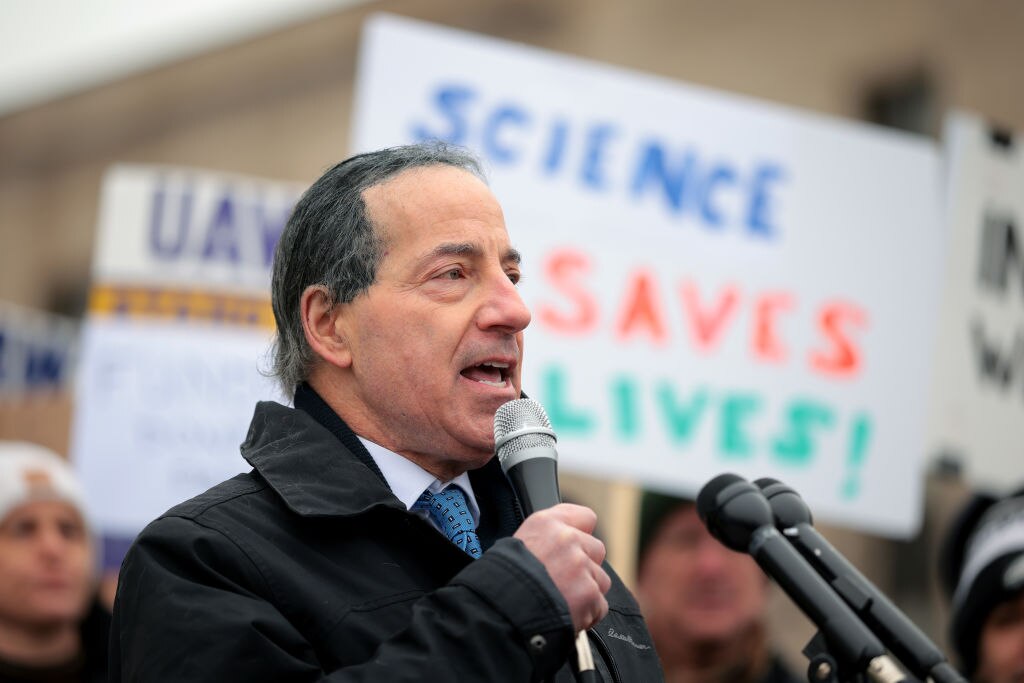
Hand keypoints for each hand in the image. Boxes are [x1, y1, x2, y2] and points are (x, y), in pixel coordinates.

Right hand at [513, 503, 610, 631]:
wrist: (500, 613)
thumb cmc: (502, 582)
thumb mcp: (517, 545)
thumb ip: (546, 539)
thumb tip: (560, 547)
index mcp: (546, 524)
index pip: (585, 518)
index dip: (582, 535)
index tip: (577, 547)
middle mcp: (566, 539)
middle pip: (596, 550)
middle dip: (586, 567)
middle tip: (565, 582)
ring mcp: (580, 566)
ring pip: (601, 579)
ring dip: (587, 593)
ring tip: (562, 602)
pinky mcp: (589, 594)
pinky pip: (599, 606)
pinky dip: (587, 615)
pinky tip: (567, 616)